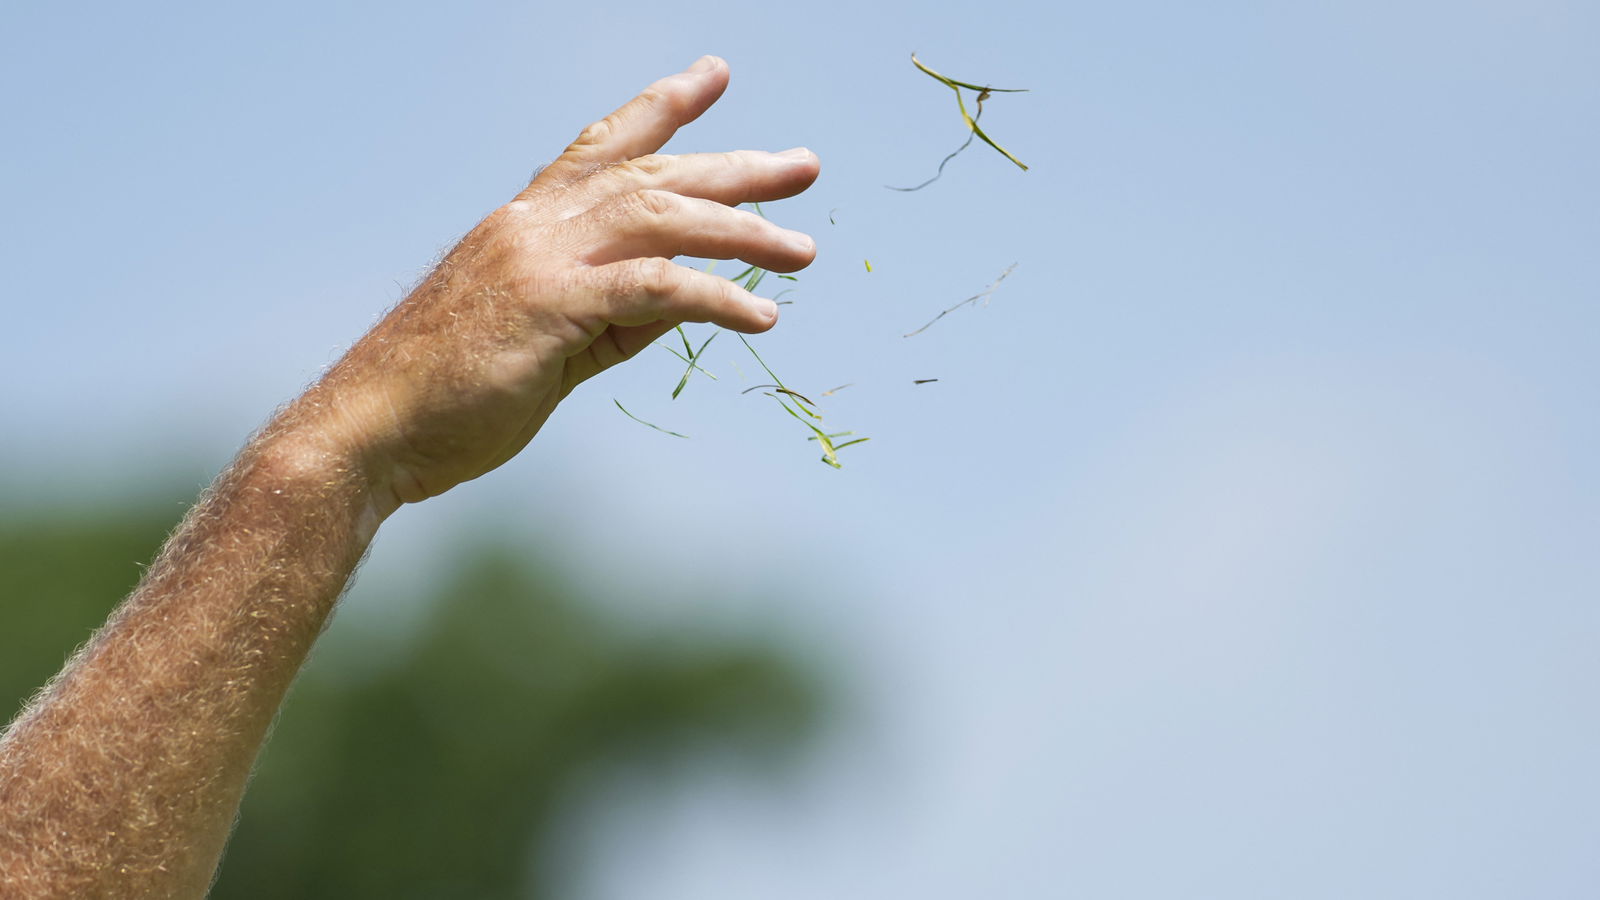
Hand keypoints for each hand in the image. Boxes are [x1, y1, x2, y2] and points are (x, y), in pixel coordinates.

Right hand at [304, 56, 820, 511]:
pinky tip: (763, 315)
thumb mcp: (544, 341)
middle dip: (735, 170)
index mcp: (525, 225)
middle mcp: (533, 224)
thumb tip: (683, 300)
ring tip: (804, 254)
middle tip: (805, 167)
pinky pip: (653, 288)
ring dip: (742, 233)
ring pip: (661, 220)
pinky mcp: (550, 306)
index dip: (663, 106)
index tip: (715, 76)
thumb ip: (610, 314)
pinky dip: (714, 297)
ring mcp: (540, 259)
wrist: (368, 429)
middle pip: (652, 176)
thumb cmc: (447, 394)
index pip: (603, 147)